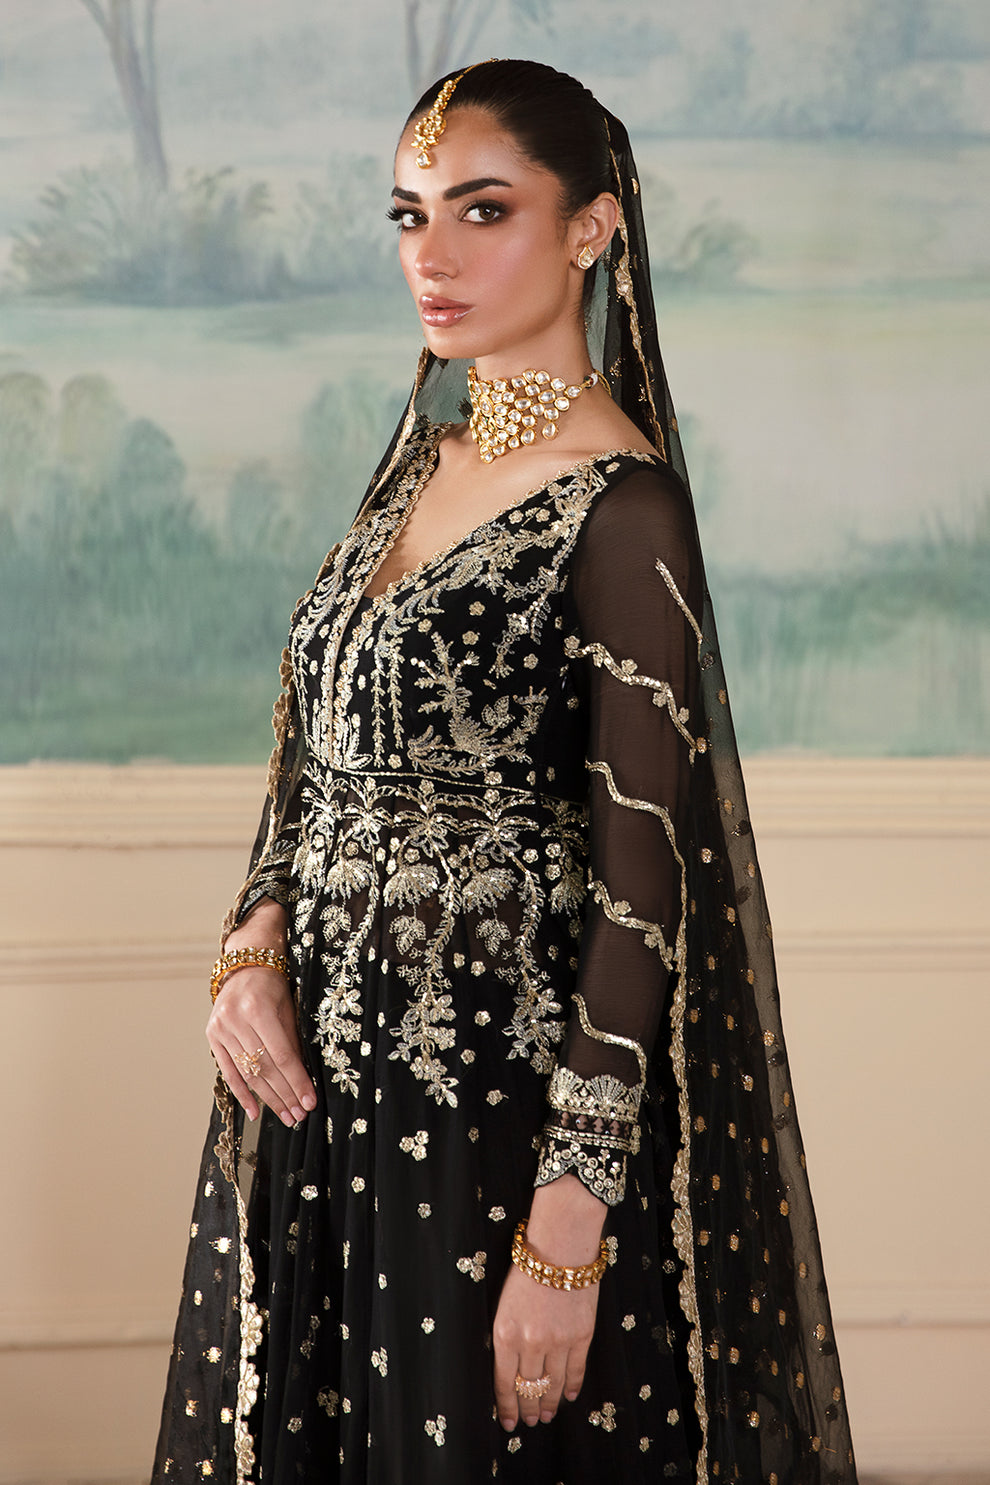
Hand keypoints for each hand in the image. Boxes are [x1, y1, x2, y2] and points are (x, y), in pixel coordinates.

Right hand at [207, 898, 315, 1124]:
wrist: (245, 964)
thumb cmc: (273, 984)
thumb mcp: (289, 1007)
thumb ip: (293, 1042)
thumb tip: (304, 1080)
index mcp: (258, 1009)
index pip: (282, 1056)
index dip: (297, 1082)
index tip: (310, 1102)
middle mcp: (236, 1020)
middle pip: (265, 1068)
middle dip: (285, 1095)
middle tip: (299, 1116)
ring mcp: (221, 1029)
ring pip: (248, 1073)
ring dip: (269, 1098)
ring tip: (286, 1116)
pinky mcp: (213, 1036)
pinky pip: (228, 1070)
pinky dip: (242, 1093)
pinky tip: (256, 1111)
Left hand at [492, 1175, 605, 1429]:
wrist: (560, 1244)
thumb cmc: (527, 1267)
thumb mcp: (504, 1303)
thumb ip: (507, 1337)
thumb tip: (511, 1368)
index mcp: (505, 1334)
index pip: (504, 1382)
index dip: (507, 1406)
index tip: (509, 1422)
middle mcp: (530, 1343)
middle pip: (529, 1388)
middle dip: (528, 1408)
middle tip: (530, 1421)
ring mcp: (558, 1341)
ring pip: (552, 1384)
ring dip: (548, 1403)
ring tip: (546, 1415)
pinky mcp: (582, 1335)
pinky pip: (576, 1370)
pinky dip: (571, 1386)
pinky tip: (566, 1396)